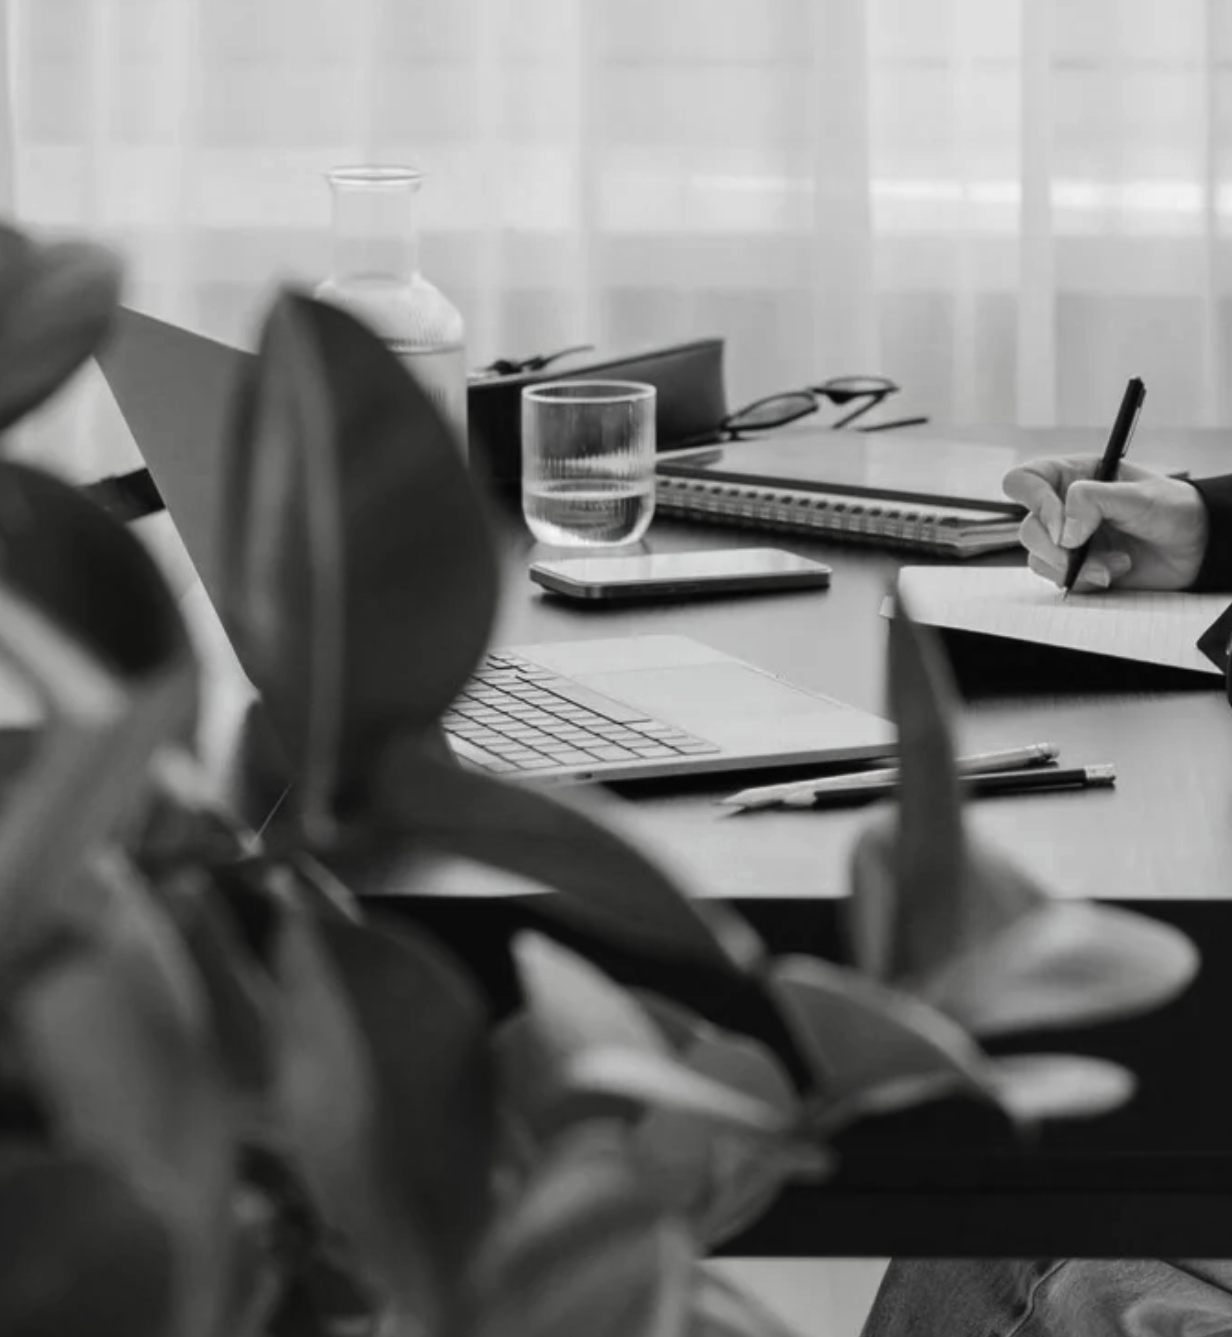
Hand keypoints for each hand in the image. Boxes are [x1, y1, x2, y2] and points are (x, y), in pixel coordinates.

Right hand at [1001, 456, 1208, 591]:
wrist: (1195, 549)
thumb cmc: (1172, 510)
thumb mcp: (1138, 495)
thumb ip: (1094, 501)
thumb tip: (1063, 531)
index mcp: (1072, 477)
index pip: (1024, 481)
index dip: (1034, 502)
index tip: (1061, 525)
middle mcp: (1063, 508)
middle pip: (1027, 528)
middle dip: (1056, 548)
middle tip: (1082, 551)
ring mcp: (1067, 540)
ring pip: (1038, 557)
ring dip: (1075, 567)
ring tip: (1114, 564)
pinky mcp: (1075, 568)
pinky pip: (1057, 579)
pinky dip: (1084, 580)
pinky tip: (1113, 572)